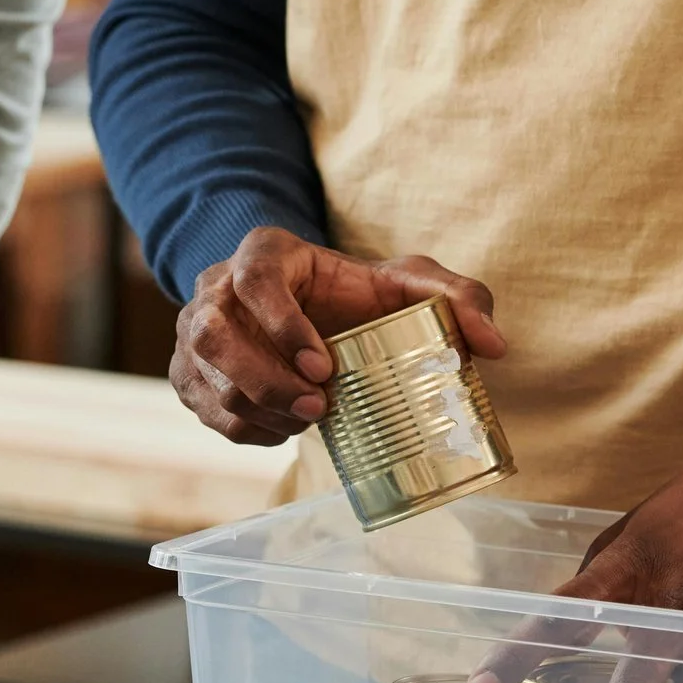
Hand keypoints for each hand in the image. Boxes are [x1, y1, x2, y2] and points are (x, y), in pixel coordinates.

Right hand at [171, 228, 505, 443]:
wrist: (306, 308)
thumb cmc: (356, 293)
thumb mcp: (409, 283)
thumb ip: (457, 297)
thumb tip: (493, 346)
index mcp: (264, 254)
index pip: (254, 279)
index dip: (282, 324)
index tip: (324, 366)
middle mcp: (215, 288)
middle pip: (215, 335)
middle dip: (266, 380)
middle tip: (318, 408)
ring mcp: (194, 333)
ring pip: (207, 378)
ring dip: (258, 409)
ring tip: (309, 419)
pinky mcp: (190, 373)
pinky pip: (206, 409)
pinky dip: (247, 428)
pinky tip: (286, 427)